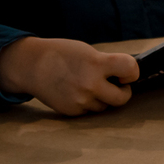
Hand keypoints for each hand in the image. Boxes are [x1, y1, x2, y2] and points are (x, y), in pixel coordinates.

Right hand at [0, 37, 138, 114]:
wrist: (31, 66)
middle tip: (117, 84)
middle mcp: (90, 85)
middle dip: (123, 91)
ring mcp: (81, 101)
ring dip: (103, 98)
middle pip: (122, 98)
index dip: (132, 71)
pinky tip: (76, 91)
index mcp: (96, 64)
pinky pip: (89, 111)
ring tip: (89, 84)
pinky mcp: (72, 112)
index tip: (126, 72)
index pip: (130, 69)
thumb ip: (105, 63)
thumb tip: (125, 76)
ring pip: (105, 106)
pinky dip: (88, 103)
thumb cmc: (61, 54)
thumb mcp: (87, 51)